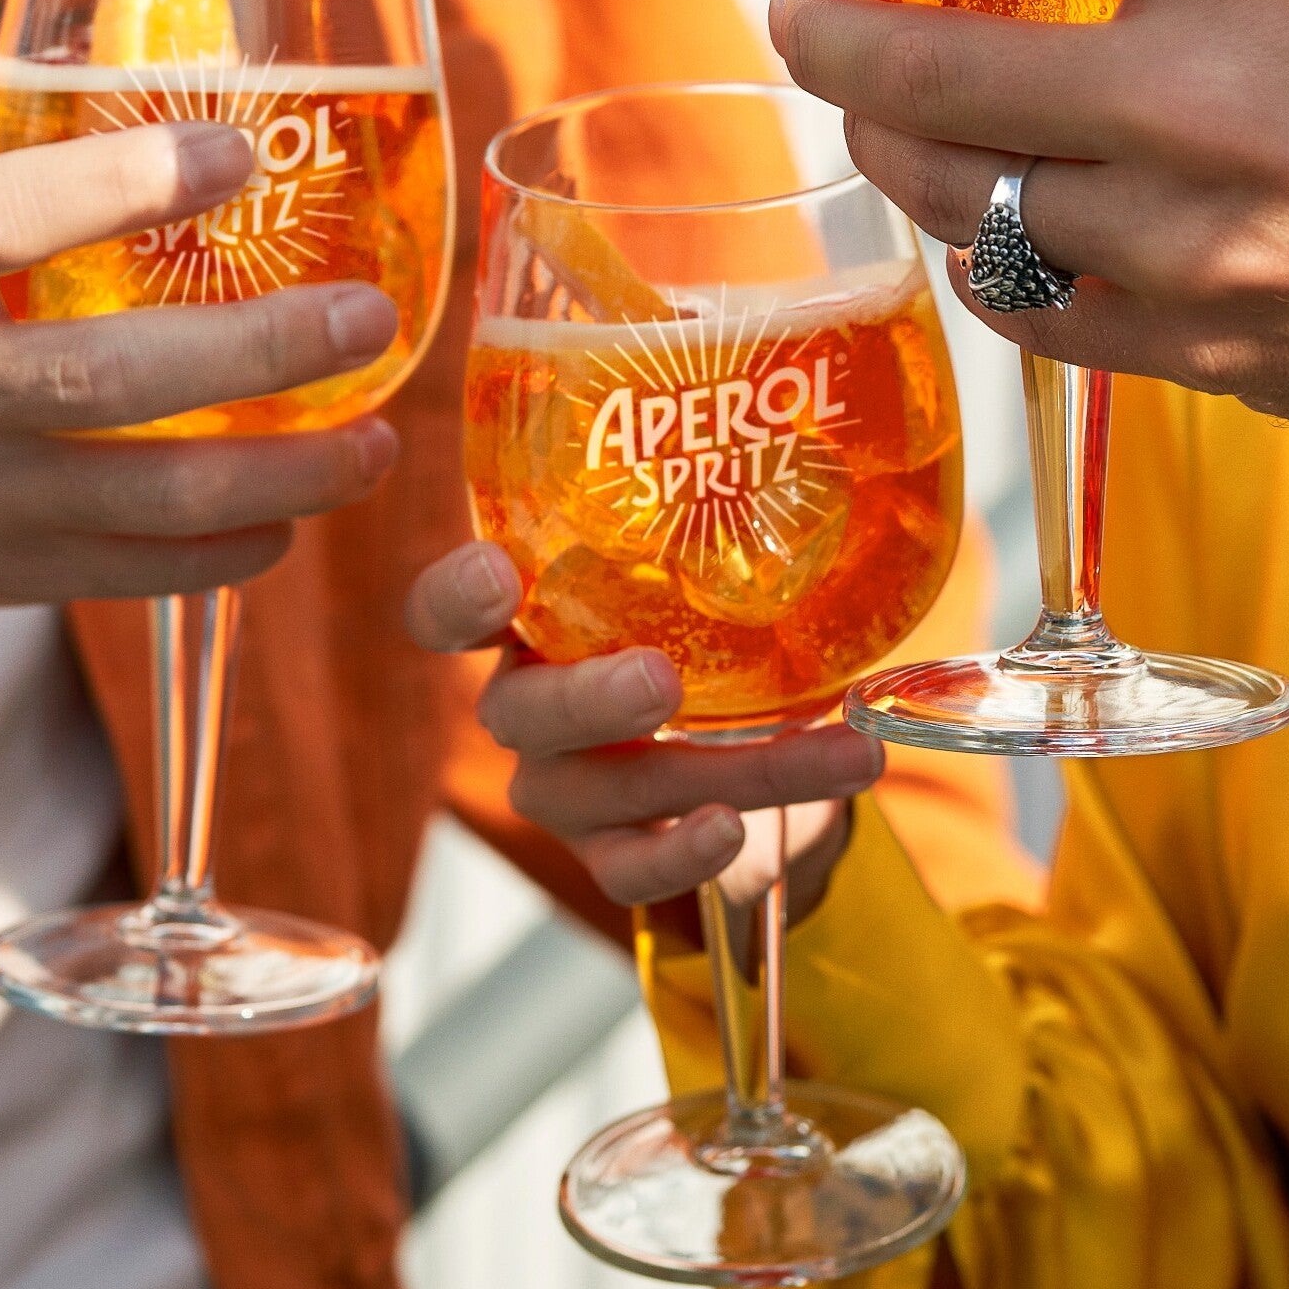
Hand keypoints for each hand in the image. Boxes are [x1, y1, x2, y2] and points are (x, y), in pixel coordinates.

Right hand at [0, 118, 404, 623]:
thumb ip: (18, 142)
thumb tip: (184, 65)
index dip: (123, 181)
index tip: (238, 148)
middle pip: (102, 378)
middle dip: (258, 351)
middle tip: (368, 317)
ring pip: (142, 498)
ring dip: (284, 472)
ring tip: (376, 439)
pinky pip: (137, 573)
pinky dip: (236, 546)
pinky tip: (303, 504)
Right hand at [405, 542, 877, 914]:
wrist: (741, 743)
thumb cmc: (697, 624)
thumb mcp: (691, 571)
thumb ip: (708, 516)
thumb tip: (796, 419)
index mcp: (531, 618)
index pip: (450, 610)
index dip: (457, 596)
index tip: (498, 575)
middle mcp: (528, 703)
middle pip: (520, 712)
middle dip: (590, 699)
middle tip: (660, 681)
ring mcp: (562, 785)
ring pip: (609, 788)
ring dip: (732, 771)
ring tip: (838, 755)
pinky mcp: (607, 849)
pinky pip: (627, 869)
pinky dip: (682, 855)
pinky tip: (736, 831)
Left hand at [763, 0, 1288, 570]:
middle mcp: (1200, 104)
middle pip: (927, 60)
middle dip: (829, 26)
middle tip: (800, 0)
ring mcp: (1189, 247)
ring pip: (959, 195)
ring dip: (892, 144)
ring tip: (874, 108)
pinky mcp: (1199, 354)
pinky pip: (1031, 305)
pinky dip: (989, 257)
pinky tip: (988, 226)